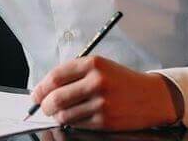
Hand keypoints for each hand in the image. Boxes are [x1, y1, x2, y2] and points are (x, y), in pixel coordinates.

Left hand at [31, 56, 181, 130]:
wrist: (152, 97)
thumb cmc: (121, 81)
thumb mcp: (100, 67)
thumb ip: (74, 74)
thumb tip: (45, 89)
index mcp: (92, 63)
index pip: (55, 76)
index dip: (41, 87)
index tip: (35, 94)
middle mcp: (97, 81)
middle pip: (56, 97)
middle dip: (45, 105)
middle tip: (43, 107)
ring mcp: (101, 103)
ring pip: (65, 114)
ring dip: (58, 116)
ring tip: (59, 113)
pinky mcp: (105, 121)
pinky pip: (78, 125)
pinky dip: (72, 123)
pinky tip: (75, 118)